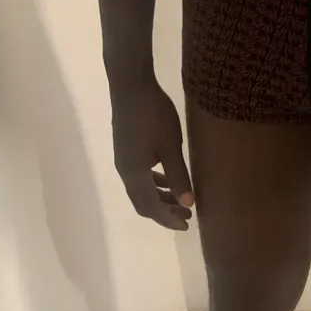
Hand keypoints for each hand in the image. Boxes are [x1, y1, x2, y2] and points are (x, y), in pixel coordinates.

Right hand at [111, 82, 193, 229]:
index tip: (186, 225)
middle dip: (164, 213)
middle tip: (187, 216)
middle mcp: (125, 172)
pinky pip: (139, 178)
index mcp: (135, 174)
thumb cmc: (153, 113)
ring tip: (181, 200)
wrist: (130, 84)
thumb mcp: (171, 146)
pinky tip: (167, 179)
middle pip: (143, 204)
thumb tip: (187, 203)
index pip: (151, 207)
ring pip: (141, 191)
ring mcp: (123, 161)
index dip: (168, 219)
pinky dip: (153, 185)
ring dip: (160, 199)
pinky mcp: (125, 151)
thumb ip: (178, 176)